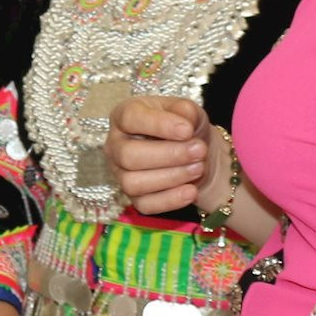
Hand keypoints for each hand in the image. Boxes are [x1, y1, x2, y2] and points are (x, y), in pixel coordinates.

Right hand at [106, 96, 216, 215]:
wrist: (197, 155)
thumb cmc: (186, 128)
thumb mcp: (189, 111)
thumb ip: (185, 110)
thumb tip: (184, 121)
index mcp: (124, 116)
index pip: (130, 118)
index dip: (158, 124)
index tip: (187, 130)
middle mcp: (115, 145)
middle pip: (128, 155)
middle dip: (169, 155)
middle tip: (200, 150)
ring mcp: (121, 174)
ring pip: (133, 183)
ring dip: (171, 177)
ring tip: (199, 168)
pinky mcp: (133, 197)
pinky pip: (144, 205)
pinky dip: (170, 199)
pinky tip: (191, 190)